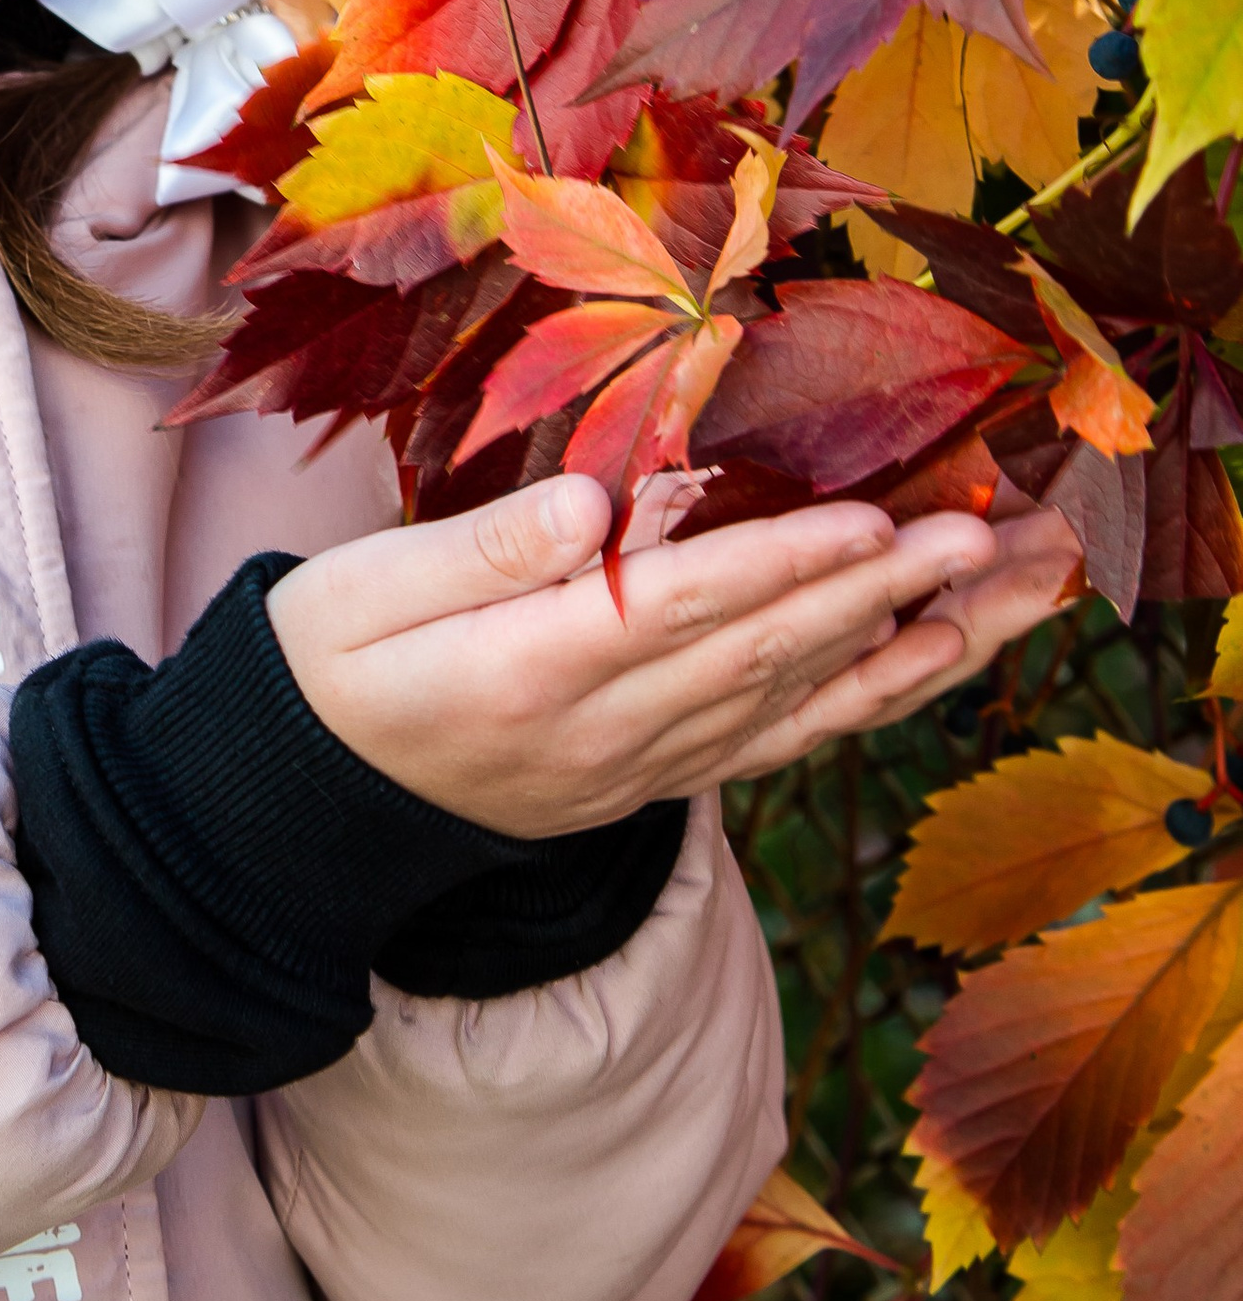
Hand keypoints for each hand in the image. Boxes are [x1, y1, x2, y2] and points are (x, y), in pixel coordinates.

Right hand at [265, 477, 1081, 836]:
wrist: (303, 802)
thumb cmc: (327, 663)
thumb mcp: (365, 590)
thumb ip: (483, 549)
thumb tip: (589, 498)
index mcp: (529, 669)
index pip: (682, 608)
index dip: (785, 566)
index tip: (874, 522)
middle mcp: (603, 734)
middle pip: (765, 658)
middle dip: (883, 598)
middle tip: (983, 541)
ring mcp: (635, 770)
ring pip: (794, 708)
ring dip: (904, 653)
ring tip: (996, 599)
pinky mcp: (648, 782)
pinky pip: (772, 745)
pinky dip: (857, 705)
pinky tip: (921, 665)